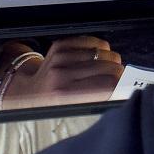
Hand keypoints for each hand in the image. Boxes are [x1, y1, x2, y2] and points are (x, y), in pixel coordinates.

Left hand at [0, 36, 123, 107]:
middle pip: (109, 66)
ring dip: (110, 60)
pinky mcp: (59, 46)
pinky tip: (97, 58)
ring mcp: (60, 57)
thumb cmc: (50, 106)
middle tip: (119, 79)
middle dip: (120, 73)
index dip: (123, 85)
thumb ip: (95, 102)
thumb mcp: (70, 112)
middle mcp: (62, 74)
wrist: (26, 92)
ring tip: (107, 69)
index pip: (108, 84)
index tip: (127, 87)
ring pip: (103, 51)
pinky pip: (92, 41)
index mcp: (65, 95)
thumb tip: (124, 90)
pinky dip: (100, 49)